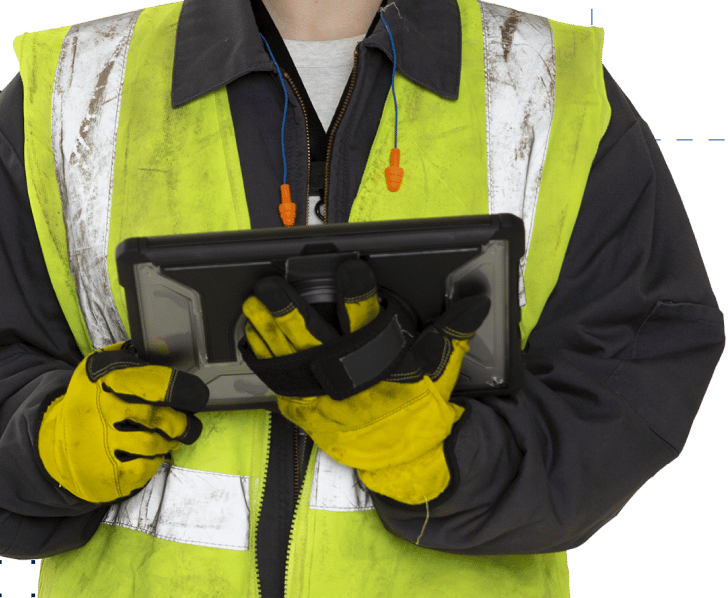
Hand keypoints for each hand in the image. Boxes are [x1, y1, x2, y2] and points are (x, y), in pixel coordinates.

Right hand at [38, 340, 209, 504]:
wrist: (52, 443)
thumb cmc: (86, 404)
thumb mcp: (92, 371)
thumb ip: (123, 357)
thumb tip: (156, 347)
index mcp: (103, 379)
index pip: (152, 382)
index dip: (181, 389)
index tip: (196, 395)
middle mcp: (101, 410)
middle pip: (157, 416)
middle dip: (181, 421)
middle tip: (188, 422)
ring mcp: (102, 443)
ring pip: (153, 443)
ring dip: (170, 441)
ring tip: (171, 438)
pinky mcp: (105, 472)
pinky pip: (144, 468)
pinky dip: (155, 461)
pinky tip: (153, 455)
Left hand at [239, 259, 488, 503]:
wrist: (401, 460)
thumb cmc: (418, 412)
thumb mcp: (440, 372)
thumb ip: (451, 333)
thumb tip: (475, 302)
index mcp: (381, 364)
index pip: (370, 321)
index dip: (358, 294)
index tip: (350, 268)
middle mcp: (346, 380)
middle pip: (313, 339)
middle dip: (289, 312)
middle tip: (270, 289)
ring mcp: (321, 397)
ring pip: (289, 357)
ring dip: (267, 330)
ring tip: (252, 305)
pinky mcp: (305, 410)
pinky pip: (277, 381)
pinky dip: (263, 359)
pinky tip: (251, 339)